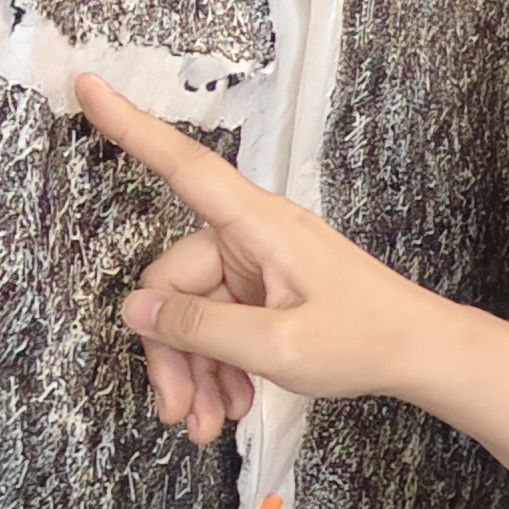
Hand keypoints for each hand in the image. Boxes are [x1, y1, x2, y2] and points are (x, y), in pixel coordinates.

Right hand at [77, 73, 466, 444]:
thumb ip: (202, 327)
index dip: (132, 127)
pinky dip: (217, 366)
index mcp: (260, 226)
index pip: (184, 166)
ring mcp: (259, 264)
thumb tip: (137, 309)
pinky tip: (229, 405)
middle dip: (172, 351)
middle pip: (174, 283)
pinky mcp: (265, 290)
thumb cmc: (366, 338)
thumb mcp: (277, 345)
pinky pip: (219, 323)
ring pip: (193, 313)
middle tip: (181, 411)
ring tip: (208, 423)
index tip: (89, 86)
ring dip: (194, 371)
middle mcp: (254, 235)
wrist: (419, 353)